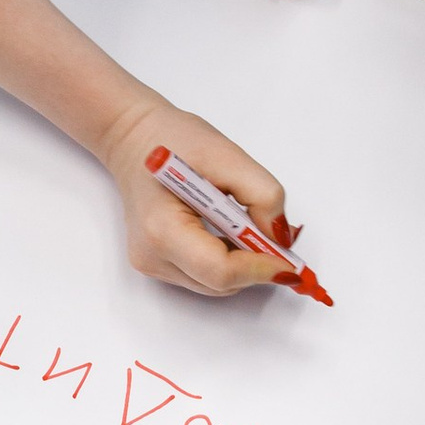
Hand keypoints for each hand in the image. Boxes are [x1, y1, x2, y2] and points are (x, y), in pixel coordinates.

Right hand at [98, 96, 302, 296]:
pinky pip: (204, 276)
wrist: (134, 140)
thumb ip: (262, 194)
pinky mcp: (158, 264)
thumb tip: (280, 236)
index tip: (290, 260)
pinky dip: (228, 260)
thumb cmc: (172, 140)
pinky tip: (228, 231)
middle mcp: (152, 256)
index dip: (260, 269)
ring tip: (248, 226)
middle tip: (276, 237)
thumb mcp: (227, 155)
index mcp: (162, 228)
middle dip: (255, 266)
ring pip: (215, 284)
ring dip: (243, 264)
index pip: (219, 270)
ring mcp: (152, 264)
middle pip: (219, 283)